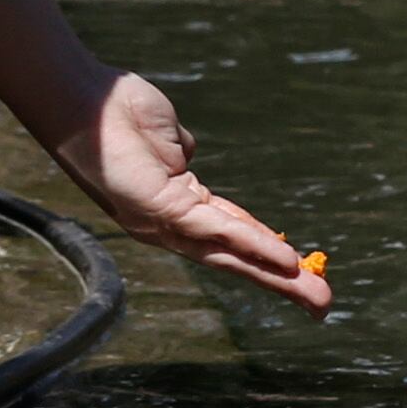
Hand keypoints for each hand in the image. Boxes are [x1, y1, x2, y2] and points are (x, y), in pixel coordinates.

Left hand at [43, 69, 331, 310]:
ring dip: (279, 277)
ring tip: (316, 296)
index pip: (230, 238)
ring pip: (232, 256)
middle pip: (236, 261)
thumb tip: (187, 156)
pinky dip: (255, 247)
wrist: (84, 101)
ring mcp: (166, 223)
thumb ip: (181, 153)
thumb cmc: (119, 112)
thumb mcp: (166, 136)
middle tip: (322, 307)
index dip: (265, 253)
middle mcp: (171, 226)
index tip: (299, 267)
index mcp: (176, 206)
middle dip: (282, 284)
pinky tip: (286, 261)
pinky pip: (218, 231)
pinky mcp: (163, 210)